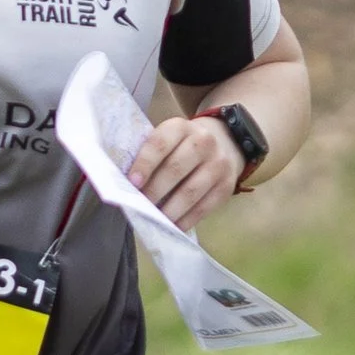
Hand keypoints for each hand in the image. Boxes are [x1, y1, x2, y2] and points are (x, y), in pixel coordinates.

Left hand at [128, 114, 245, 227]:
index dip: (145, 164)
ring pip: (190, 192)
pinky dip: (186, 220)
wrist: (225, 142)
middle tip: (138, 206)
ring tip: (153, 220)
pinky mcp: (226, 186)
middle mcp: (203, 142)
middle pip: (175, 169)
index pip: (159, 144)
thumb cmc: (182, 145)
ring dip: (169, 210)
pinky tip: (172, 226)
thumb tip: (127, 185)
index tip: (132, 182)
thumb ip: (150, 155)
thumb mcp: (168, 138)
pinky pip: (204, 208)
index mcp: (180, 127)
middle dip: (154, 191)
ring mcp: (218, 164)